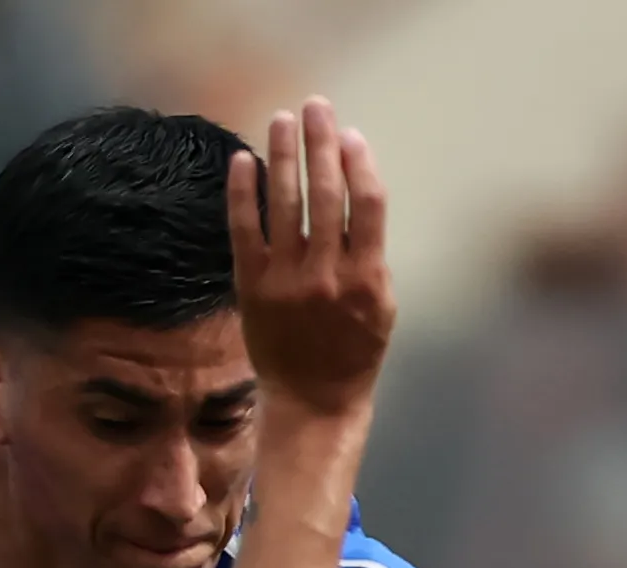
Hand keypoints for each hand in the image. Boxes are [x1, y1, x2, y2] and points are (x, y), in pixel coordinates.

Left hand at [229, 97, 391, 416]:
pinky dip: (244, 192)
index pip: (367, 205)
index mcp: (367, 278)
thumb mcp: (382, 306)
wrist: (313, 401)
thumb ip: (371, 253)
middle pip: (325, 193)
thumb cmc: (354, 350)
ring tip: (281, 120)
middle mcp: (327, 276)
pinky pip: (245, 230)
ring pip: (285, 203)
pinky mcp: (253, 287)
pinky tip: (245, 159)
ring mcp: (287, 281)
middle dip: (320, 143)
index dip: (359, 164)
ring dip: (284, 155)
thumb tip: (355, 191)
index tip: (350, 135)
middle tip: (315, 107)